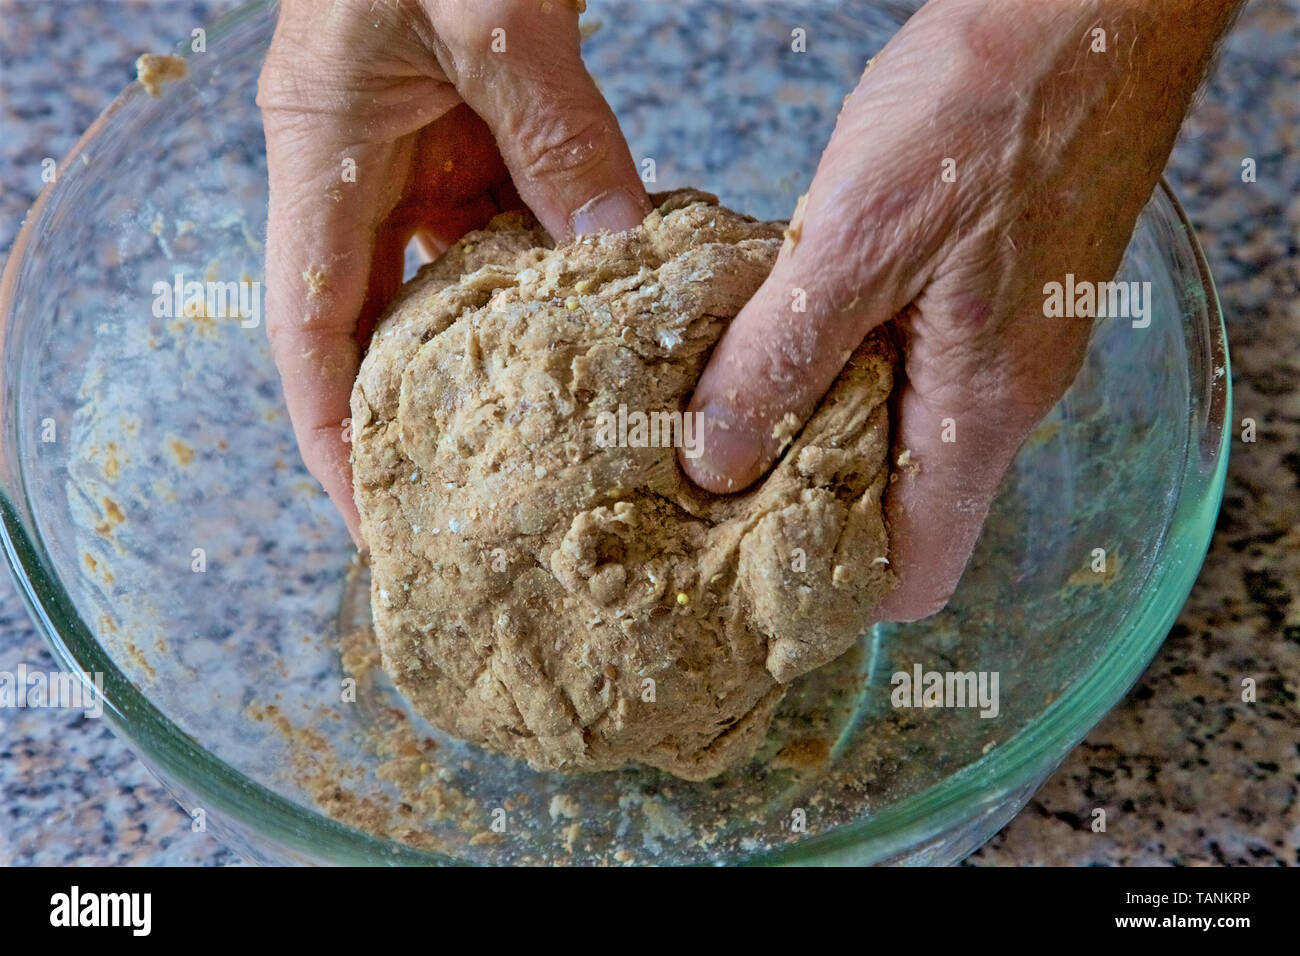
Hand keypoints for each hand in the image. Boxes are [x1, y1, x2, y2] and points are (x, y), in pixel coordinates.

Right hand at [257, 0, 649, 544]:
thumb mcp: (499, 21)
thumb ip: (558, 141)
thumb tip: (616, 258)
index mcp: (321, 144)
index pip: (306, 327)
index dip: (331, 434)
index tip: (374, 520)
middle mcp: (359, 157)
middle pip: (373, 318)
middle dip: (417, 410)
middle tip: (480, 498)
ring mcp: (419, 141)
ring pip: (451, 273)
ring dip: (501, 339)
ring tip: (555, 428)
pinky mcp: (475, 121)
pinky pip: (504, 218)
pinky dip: (546, 267)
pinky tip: (598, 311)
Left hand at [680, 0, 1241, 619]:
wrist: (1090, 6)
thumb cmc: (990, 107)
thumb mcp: (857, 238)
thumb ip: (783, 356)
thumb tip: (715, 461)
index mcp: (981, 408)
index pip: (918, 568)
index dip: (835, 586)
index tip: (748, 572)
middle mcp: (1000, 394)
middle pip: (898, 505)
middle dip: (804, 504)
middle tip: (704, 482)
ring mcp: (998, 342)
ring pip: (894, 431)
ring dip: (812, 425)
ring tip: (722, 405)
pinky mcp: (984, 289)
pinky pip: (906, 364)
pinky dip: (840, 361)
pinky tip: (779, 325)